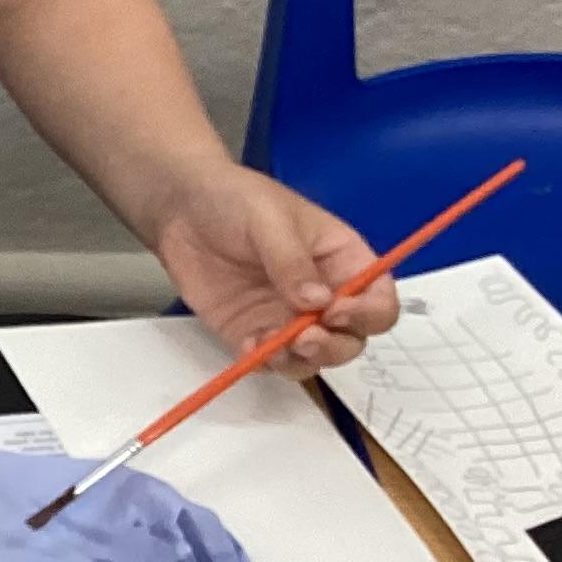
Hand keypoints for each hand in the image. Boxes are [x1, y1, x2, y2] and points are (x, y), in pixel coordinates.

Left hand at [145, 163, 395, 373]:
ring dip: (302, 360)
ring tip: (274, 346)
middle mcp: (324, 296)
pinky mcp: (251, 332)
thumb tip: (317, 301)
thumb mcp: (269, 218)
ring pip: (314, 358)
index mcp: (343, 261)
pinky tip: (247, 346)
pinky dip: (265, 362)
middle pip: (352, 339)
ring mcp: (287, 318)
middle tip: (304, 337)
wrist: (182, 207)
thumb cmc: (236, 199)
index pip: (379, 300)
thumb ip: (292, 260)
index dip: (368, 314)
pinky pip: (269, 361)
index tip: (336, 311)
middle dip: (334, 346)